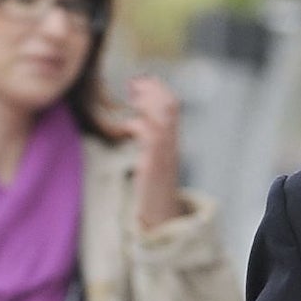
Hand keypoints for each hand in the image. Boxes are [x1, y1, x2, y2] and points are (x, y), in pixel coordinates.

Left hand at [125, 74, 184, 231]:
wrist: (161, 219)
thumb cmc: (152, 191)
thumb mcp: (152, 160)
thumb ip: (146, 140)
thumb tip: (132, 123)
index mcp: (171, 141)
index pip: (172, 105)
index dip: (158, 88)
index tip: (140, 81)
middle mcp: (171, 145)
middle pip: (170, 106)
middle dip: (153, 89)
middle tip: (134, 85)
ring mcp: (164, 155)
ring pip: (164, 118)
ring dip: (148, 103)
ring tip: (133, 96)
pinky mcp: (154, 166)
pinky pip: (152, 139)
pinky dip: (140, 127)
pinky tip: (129, 127)